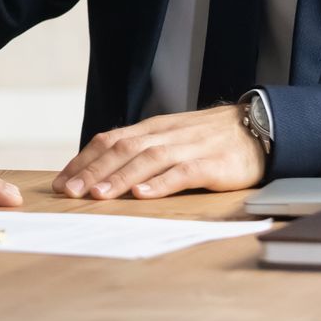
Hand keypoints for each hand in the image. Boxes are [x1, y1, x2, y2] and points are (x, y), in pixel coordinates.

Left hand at [55, 104, 266, 200]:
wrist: (259, 126)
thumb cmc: (210, 137)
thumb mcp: (171, 137)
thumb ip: (142, 149)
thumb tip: (104, 171)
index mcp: (152, 129)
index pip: (109, 140)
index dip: (83, 160)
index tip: (61, 181)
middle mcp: (165, 135)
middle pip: (122, 150)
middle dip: (92, 171)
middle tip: (68, 191)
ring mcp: (189, 148)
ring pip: (147, 159)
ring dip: (119, 177)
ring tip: (98, 194)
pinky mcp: (213, 163)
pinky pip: (184, 172)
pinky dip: (162, 182)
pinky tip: (144, 194)